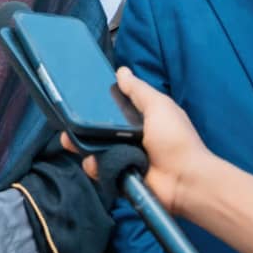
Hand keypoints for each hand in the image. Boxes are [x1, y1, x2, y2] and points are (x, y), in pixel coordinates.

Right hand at [61, 67, 213, 214]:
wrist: (184, 181)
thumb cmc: (175, 139)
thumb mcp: (158, 106)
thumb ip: (138, 90)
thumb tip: (121, 71)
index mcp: (140, 118)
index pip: (112, 107)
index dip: (96, 103)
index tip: (78, 98)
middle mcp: (129, 136)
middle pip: (98, 128)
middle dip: (81, 125)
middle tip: (68, 123)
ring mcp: (123, 156)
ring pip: (94, 148)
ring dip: (83, 145)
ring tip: (73, 142)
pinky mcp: (119, 175)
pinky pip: (99, 169)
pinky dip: (94, 166)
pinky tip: (95, 162)